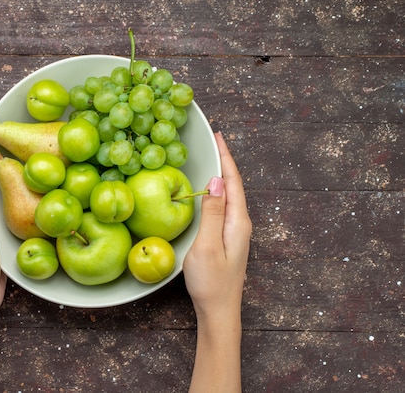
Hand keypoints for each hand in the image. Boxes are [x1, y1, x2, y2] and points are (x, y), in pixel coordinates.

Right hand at [183, 132, 251, 392]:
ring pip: (229, 195)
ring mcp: (235, 232)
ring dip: (221, 175)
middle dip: (225, 161)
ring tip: (213, 158)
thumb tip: (215, 182)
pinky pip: (224, 206)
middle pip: (233, 185)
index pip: (232, 182)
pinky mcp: (228, 239)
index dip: (226, 158)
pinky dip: (217, 191)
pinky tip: (209, 191)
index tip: (219, 137)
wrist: (219, 311)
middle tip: (215, 141)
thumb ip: (211, 212)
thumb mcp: (207, 245)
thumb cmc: (211, 281)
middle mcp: (240, 223)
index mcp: (237, 221)